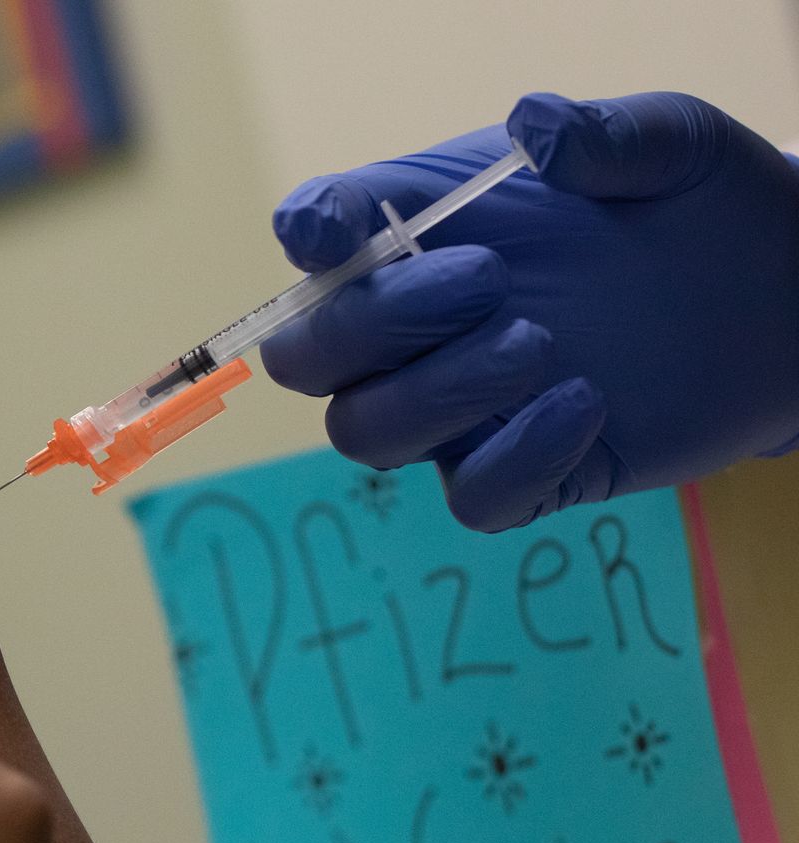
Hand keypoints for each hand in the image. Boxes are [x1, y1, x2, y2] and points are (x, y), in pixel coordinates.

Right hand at [261, 92, 798, 530]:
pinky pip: (472, 497)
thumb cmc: (701, 208)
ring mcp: (461, 407)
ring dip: (435, 395)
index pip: (320, 230)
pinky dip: (514, 460)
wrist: (783, 297)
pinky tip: (585, 406)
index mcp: (427, 227)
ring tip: (542, 345)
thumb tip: (533, 128)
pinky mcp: (523, 471)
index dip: (307, 232)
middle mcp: (419, 325)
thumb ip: (606, 133)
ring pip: (366, 433)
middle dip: (371, 325)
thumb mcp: (671, 146)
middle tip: (489, 280)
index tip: (329, 232)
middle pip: (307, 356)